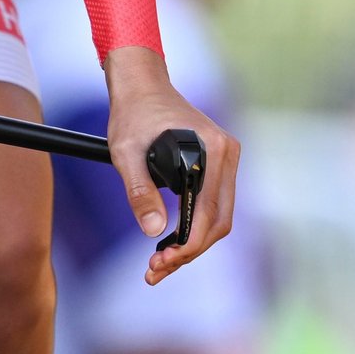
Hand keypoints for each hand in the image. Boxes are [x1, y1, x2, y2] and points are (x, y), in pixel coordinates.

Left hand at [103, 46, 239, 285]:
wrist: (139, 84)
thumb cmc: (132, 111)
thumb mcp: (126, 150)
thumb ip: (138, 188)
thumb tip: (153, 230)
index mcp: (215, 149)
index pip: (211, 212)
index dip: (188, 244)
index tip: (159, 261)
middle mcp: (228, 154)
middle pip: (219, 220)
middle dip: (189, 250)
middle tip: (155, 269)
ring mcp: (225, 160)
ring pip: (218, 217)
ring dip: (192, 243)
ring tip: (158, 263)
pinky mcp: (216, 165)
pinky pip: (212, 204)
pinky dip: (194, 227)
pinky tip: (169, 242)